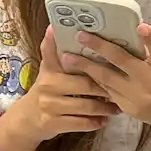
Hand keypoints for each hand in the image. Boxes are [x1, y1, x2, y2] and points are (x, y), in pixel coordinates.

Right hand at [0, 29, 119, 150]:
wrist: (28, 118)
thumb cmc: (46, 89)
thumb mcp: (48, 69)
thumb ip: (53, 51)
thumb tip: (53, 26)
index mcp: (50, 70)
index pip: (70, 61)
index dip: (88, 60)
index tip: (107, 57)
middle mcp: (48, 87)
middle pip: (85, 86)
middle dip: (105, 88)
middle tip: (122, 88)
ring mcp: (50, 107)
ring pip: (85, 107)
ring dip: (104, 108)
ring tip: (118, 107)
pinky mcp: (53, 124)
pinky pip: (80, 124)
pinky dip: (95, 123)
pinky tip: (104, 121)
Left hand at [64, 22, 150, 132]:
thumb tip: (135, 26)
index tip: (140, 28)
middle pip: (123, 61)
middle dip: (100, 47)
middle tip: (81, 35)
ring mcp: (137, 95)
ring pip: (107, 78)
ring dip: (86, 66)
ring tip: (68, 57)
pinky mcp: (127, 106)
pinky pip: (106, 89)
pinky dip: (92, 78)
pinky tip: (79, 70)